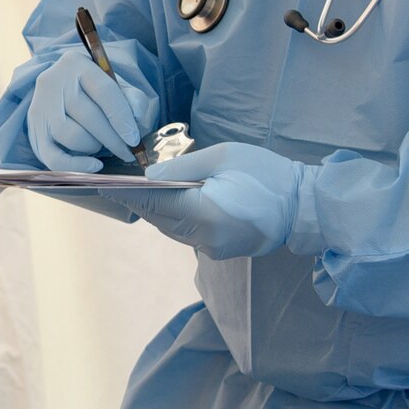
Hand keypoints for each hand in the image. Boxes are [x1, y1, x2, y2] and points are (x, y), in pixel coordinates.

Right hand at [25, 48, 150, 171]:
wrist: (60, 91)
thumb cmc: (92, 90)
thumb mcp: (114, 84)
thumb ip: (132, 98)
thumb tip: (138, 117)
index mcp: (76, 63)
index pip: (104, 92)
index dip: (122, 118)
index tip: (134, 139)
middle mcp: (53, 82)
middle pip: (89, 116)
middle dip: (113, 139)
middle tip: (128, 152)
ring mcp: (40, 107)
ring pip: (72, 136)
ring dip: (93, 146)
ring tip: (101, 144)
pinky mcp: (34, 131)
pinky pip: (54, 157)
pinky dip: (77, 166)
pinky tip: (94, 165)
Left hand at [118, 142, 304, 259]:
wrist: (305, 206)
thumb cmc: (267, 174)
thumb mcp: (224, 157)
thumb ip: (183, 169)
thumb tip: (148, 177)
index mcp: (205, 212)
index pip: (154, 202)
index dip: (126, 194)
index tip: (103, 186)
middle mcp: (204, 237)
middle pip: (158, 218)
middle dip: (137, 201)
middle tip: (114, 185)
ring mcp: (212, 248)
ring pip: (170, 228)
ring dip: (155, 210)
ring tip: (135, 192)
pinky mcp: (220, 251)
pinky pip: (186, 233)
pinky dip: (173, 218)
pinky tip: (168, 202)